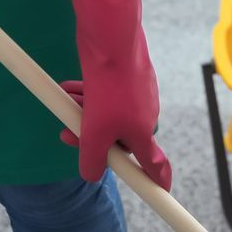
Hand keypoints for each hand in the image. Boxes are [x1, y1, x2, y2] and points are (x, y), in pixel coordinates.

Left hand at [58, 0, 171, 191]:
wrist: (111, 40)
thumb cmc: (108, 88)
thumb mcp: (94, 132)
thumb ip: (92, 159)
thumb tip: (91, 175)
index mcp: (143, 133)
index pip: (154, 164)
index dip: (158, 180)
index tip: (163, 190)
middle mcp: (145, 114)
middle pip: (118, 138)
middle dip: (92, 137)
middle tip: (68, 134)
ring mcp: (138, 93)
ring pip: (107, 114)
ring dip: (85, 114)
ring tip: (67, 102)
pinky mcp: (127, 75)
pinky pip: (106, 94)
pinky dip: (89, 95)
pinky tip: (69, 88)